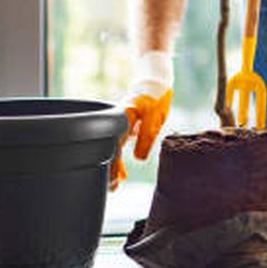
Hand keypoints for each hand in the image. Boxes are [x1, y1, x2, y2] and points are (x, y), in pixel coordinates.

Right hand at [109, 51, 172, 190]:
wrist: (155, 79)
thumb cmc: (155, 96)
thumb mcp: (154, 117)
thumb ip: (146, 136)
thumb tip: (138, 159)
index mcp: (121, 120)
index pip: (113, 146)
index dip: (113, 164)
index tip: (115, 179)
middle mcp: (118, 122)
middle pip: (110, 148)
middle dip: (111, 168)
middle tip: (113, 187)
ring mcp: (120, 123)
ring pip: (113, 147)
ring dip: (114, 165)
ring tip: (115, 184)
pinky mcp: (126, 125)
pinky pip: (119, 143)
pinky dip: (119, 158)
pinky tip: (122, 174)